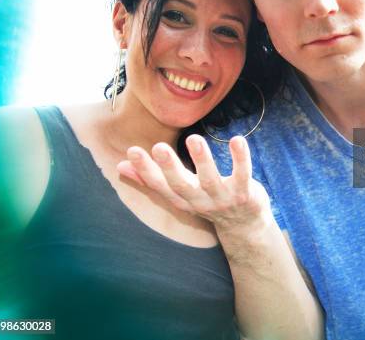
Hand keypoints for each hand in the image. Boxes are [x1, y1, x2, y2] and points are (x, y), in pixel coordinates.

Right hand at [117, 134, 271, 233]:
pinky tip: (237, 140)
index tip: (132, 151)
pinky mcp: (245, 194)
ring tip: (194, 138)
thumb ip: (150, 179)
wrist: (245, 227)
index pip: (160, 185)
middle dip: (170, 167)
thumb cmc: (207, 201)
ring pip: (211, 180)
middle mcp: (200, 201)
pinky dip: (240, 158)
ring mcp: (223, 199)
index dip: (145, 170)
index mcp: (182, 199)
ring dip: (203, 160)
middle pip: (182, 185)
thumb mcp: (178, 193)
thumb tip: (119, 166)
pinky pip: (243, 174)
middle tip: (159, 147)